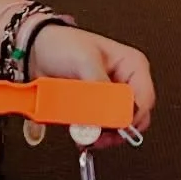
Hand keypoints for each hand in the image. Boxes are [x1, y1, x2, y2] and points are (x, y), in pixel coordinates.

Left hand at [28, 23, 154, 136]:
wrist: (36, 50)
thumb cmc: (62, 44)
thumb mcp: (84, 61)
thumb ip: (99, 87)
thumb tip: (109, 111)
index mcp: (132, 66)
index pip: (144, 100)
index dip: (130, 118)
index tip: (111, 126)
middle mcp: (126, 82)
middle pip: (134, 118)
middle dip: (116, 130)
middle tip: (98, 135)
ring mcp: (110, 97)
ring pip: (118, 127)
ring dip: (103, 135)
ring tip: (86, 135)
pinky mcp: (95, 108)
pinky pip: (101, 128)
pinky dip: (91, 133)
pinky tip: (80, 133)